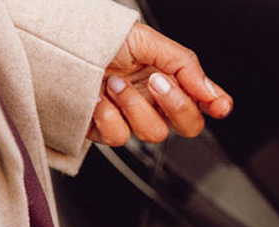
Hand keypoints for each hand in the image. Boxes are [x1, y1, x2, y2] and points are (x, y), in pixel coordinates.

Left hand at [90, 23, 234, 145]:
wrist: (59, 45)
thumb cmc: (101, 39)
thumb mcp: (148, 40)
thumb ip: (184, 64)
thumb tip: (210, 90)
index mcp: (172, 79)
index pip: (206, 100)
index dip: (218, 105)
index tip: (219, 105)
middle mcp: (157, 103)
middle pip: (190, 125)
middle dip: (176, 104)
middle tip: (157, 81)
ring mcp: (133, 119)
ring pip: (154, 133)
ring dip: (134, 104)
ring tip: (115, 81)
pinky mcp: (108, 131)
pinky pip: (120, 136)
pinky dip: (108, 115)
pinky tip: (98, 97)